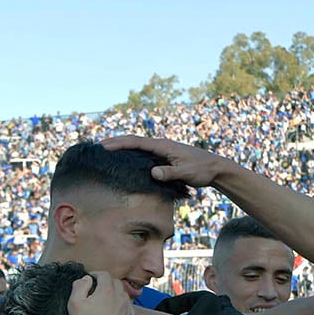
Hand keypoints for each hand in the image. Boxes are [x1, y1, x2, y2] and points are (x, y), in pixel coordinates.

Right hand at [69, 271, 133, 314]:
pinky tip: (113, 314)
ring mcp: (128, 310)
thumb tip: (86, 279)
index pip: (104, 275)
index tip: (90, 279)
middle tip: (97, 289)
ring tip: (105, 302)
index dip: (96, 274)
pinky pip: (128, 309)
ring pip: (123, 296)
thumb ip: (79, 286)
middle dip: (106, 283)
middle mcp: (121, 298)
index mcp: (107, 291)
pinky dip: (121, 307)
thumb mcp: (75, 304)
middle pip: (116, 283)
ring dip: (115, 295)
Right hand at [100, 135, 227, 186]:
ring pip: (138, 146)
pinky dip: (132, 153)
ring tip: (106, 151)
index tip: (104, 146)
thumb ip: (170, 173)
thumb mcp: (187, 173)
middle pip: (134, 141)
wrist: (215, 168)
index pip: (137, 142)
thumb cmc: (202, 169)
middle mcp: (161, 145)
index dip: (119, 144)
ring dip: (122, 147)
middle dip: (116, 142)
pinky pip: (144, 153)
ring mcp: (162, 150)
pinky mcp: (164, 157)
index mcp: (164, 146)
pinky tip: (125, 160)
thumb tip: (152, 172)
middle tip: (98, 146)